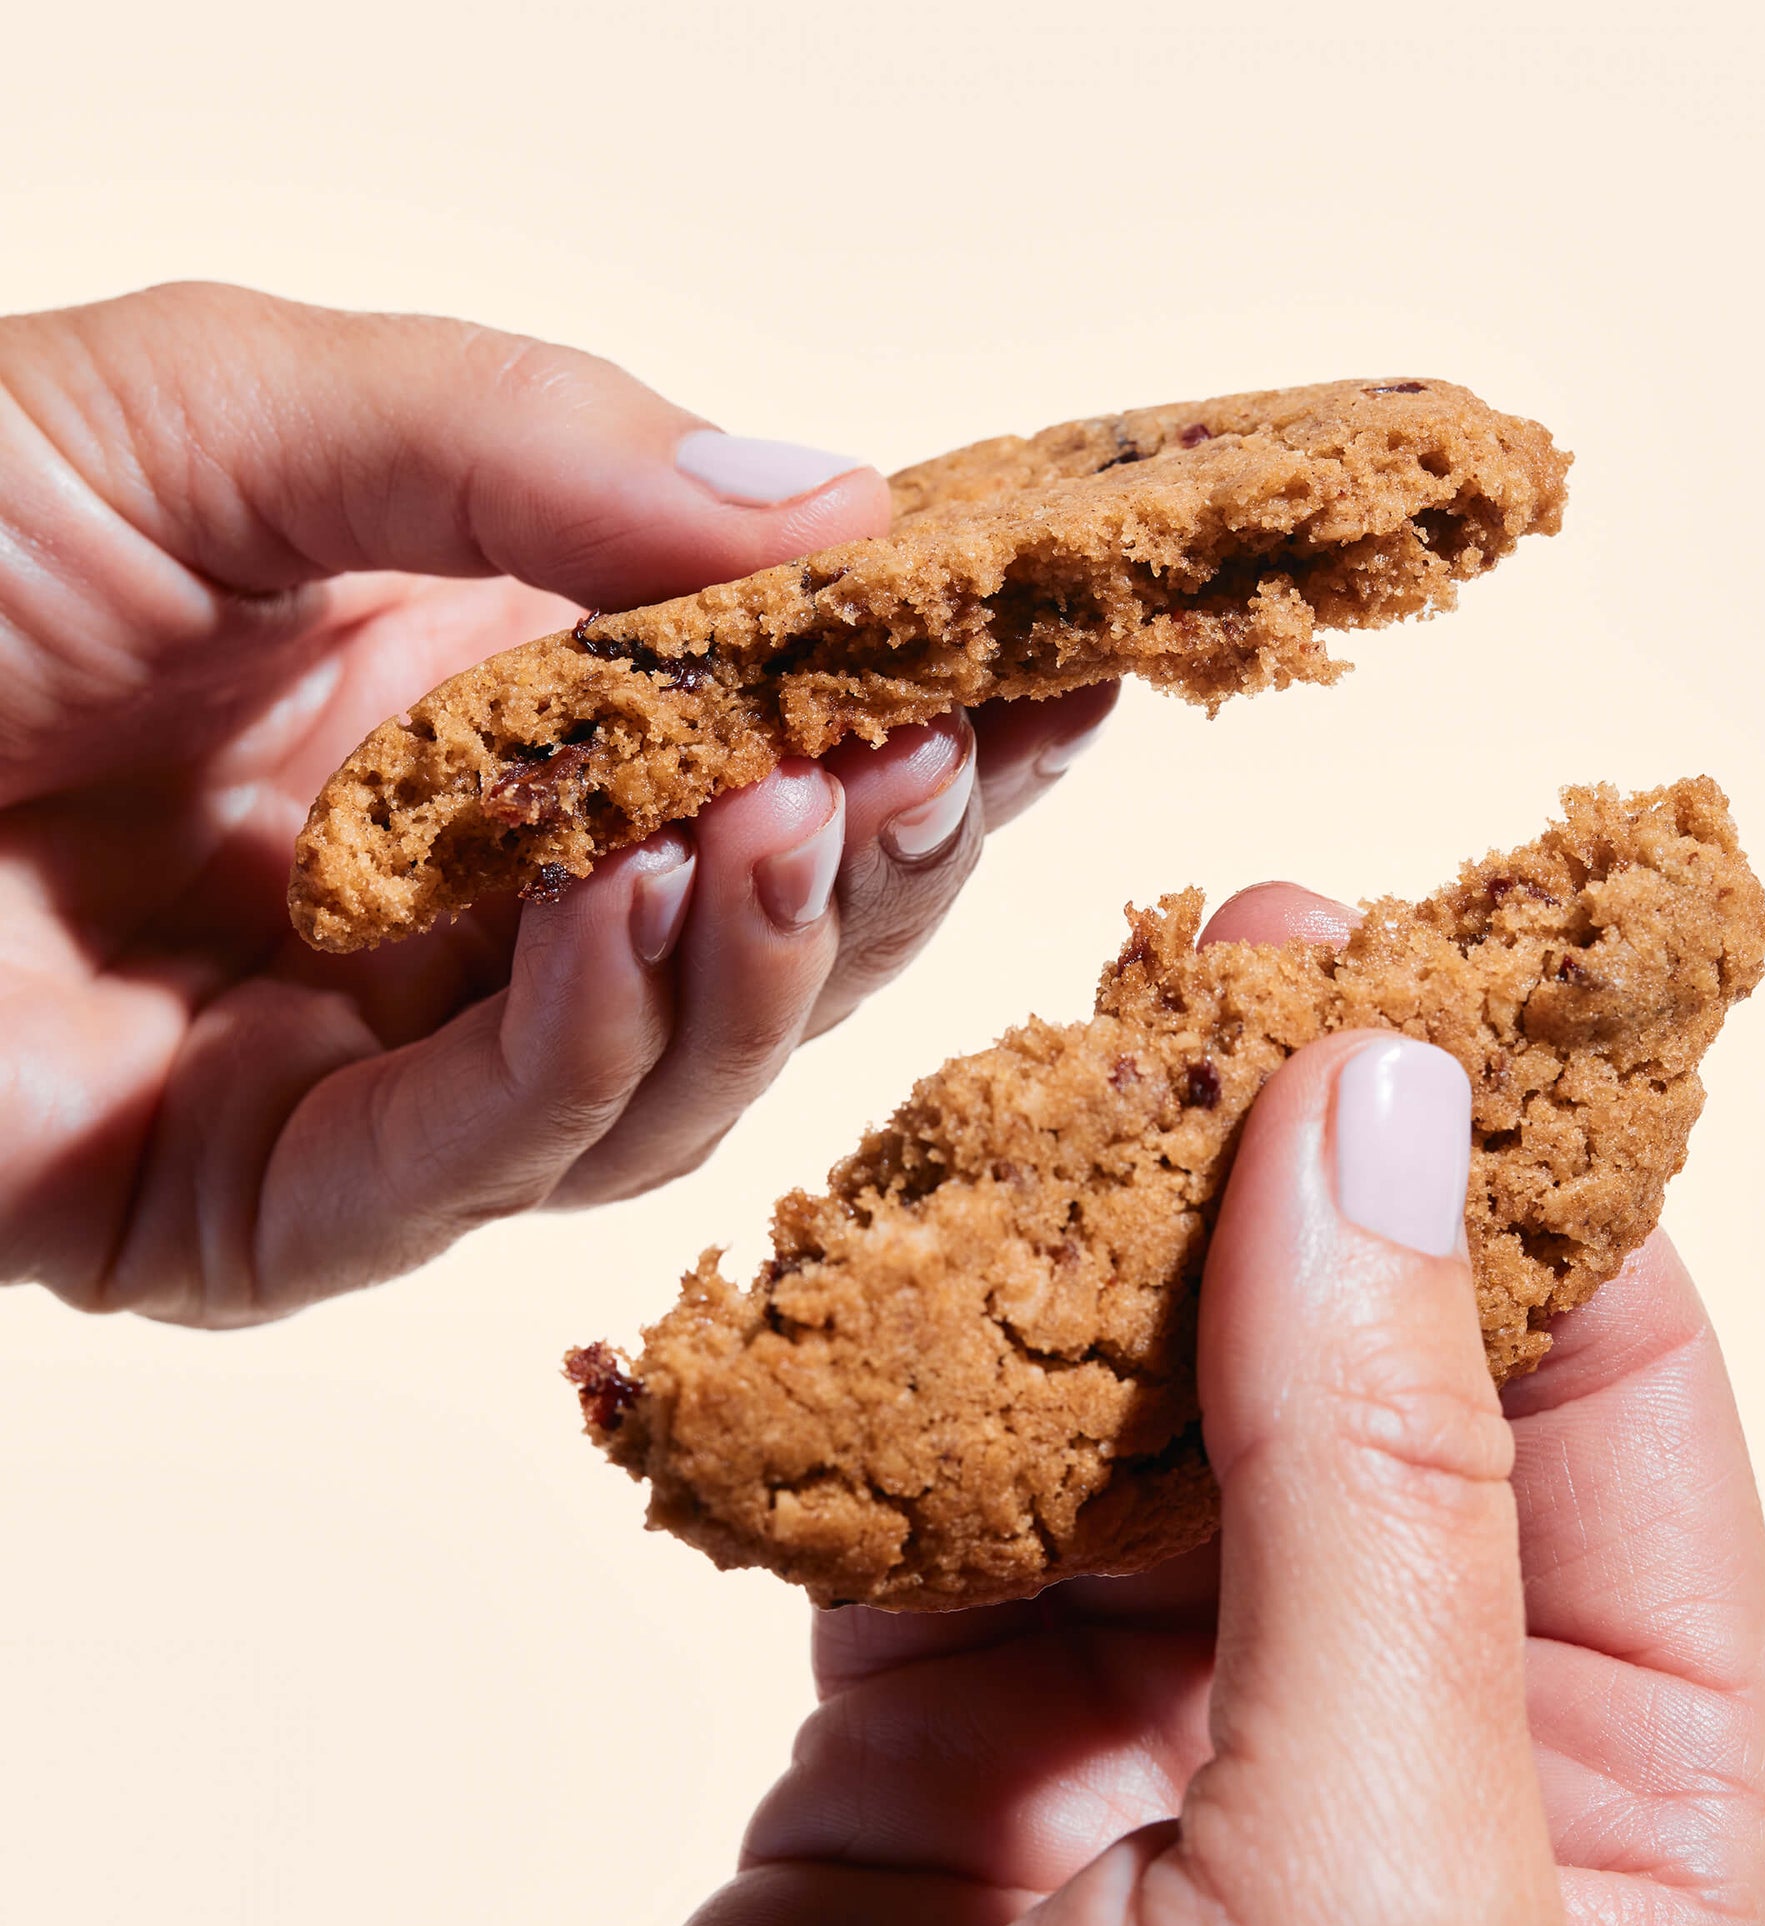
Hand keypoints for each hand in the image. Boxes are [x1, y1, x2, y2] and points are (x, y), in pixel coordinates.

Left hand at [0, 283, 1114, 1322]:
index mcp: (489, 712)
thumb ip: (530, 446)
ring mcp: (384, 1067)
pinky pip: (476, 1164)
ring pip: (666, 1078)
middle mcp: (469, 901)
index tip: (1071, 656)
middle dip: (885, 857)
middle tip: (962, 754)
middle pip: (762, 935)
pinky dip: (577, 1045)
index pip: (773, 736)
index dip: (930, 705)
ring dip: (762, 963)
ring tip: (802, 828)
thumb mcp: (229, 412)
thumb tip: (839, 505)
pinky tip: (627, 918)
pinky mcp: (268, 1209)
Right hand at [647, 888, 1764, 1925]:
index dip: (1509, 1155)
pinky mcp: (937, 1740)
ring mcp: (1154, 1722)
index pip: (1607, 1379)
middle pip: (1348, 1353)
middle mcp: (1397, 1729)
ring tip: (1013, 1080)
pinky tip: (810, 1281)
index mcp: (1618, 1791)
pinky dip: (855, 1384)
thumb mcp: (1376, 1900)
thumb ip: (1390, 1483)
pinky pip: (915, 1494)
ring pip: (1124, 1395)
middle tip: (1205, 961)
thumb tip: (1387, 1116)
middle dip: (1268, 1163)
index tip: (1408, 970)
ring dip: (1051, 1245)